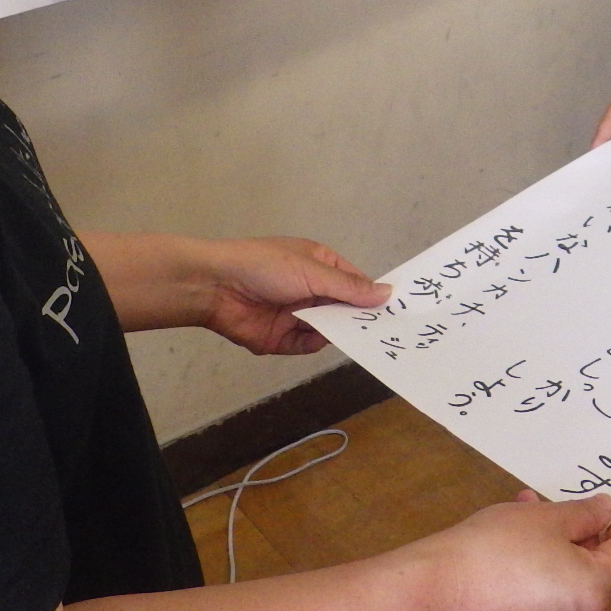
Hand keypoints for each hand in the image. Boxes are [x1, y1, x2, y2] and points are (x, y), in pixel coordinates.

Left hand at [193, 237, 389, 355]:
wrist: (216, 287)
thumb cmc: (265, 267)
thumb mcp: (312, 271)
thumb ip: (349, 287)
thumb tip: (386, 293)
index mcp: (319, 265)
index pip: (353, 282)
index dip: (371, 295)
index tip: (394, 311)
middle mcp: (310, 290)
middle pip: (342, 308)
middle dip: (356, 318)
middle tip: (381, 332)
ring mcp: (295, 315)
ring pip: (327, 329)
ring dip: (334, 331)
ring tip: (352, 337)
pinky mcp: (280, 338)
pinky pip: (305, 345)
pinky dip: (311, 343)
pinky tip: (316, 339)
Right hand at [415, 494, 610, 610]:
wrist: (442, 586)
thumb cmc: (502, 545)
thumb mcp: (548, 518)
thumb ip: (585, 514)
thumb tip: (606, 510)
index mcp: (592, 591)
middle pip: (591, 568)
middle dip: (577, 530)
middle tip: (562, 501)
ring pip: (562, 578)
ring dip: (552, 543)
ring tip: (527, 509)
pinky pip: (540, 594)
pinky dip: (536, 567)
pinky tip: (510, 538)